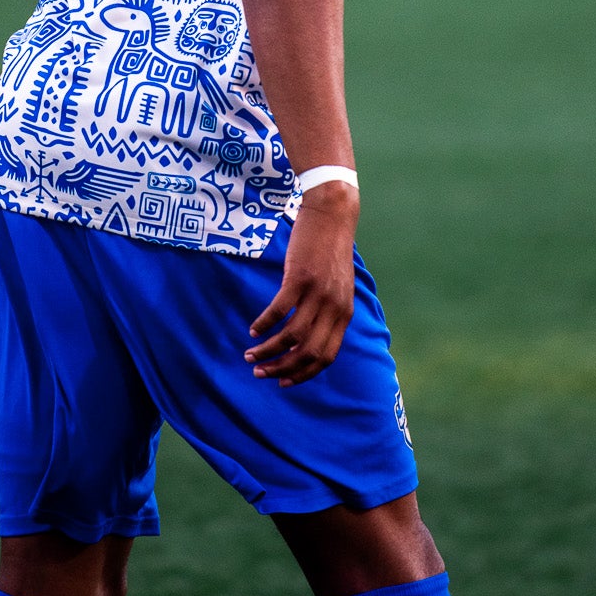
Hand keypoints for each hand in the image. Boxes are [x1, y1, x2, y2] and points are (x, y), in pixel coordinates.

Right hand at [245, 185, 358, 386]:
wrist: (331, 213)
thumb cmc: (330, 249)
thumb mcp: (338, 285)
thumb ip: (330, 310)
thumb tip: (311, 335)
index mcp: (344, 313)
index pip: (326, 357)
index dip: (303, 374)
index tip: (283, 382)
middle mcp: (333, 308)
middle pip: (307, 352)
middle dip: (281, 368)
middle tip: (260, 373)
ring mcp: (317, 293)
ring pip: (291, 336)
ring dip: (268, 351)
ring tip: (250, 355)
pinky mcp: (300, 278)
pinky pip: (279, 311)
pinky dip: (264, 324)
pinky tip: (253, 329)